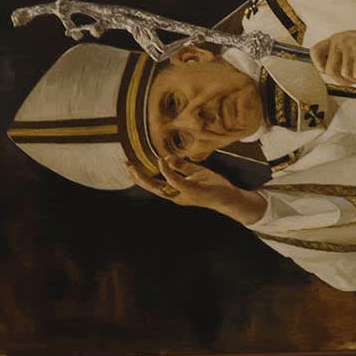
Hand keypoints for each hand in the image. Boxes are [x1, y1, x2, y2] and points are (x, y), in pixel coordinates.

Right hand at [128, 155, 266, 223]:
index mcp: (176, 191)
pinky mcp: (193, 191)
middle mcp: (177, 195)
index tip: (130, 165)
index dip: (141, 176)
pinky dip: (168, 172)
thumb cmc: (213, 186)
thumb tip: (165, 158)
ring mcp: (183, 195)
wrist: (229, 198)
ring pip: (160, 188)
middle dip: (137, 178)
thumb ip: (182, 166)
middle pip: (152, 188)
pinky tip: (161, 162)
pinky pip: (177, 182)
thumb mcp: (196, 172)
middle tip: (126, 166)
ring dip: (146, 178)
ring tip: (134, 167)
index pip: (155, 184)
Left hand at [311, 24, 355, 84]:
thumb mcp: (351, 43)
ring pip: (345, 75)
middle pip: (329, 71)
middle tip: (354, 79)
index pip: (314, 52)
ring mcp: (352, 47)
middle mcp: (341, 41)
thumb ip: (339, 54)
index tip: (328, 72)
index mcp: (336, 38)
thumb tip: (330, 73)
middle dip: (341, 80)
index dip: (319, 65)